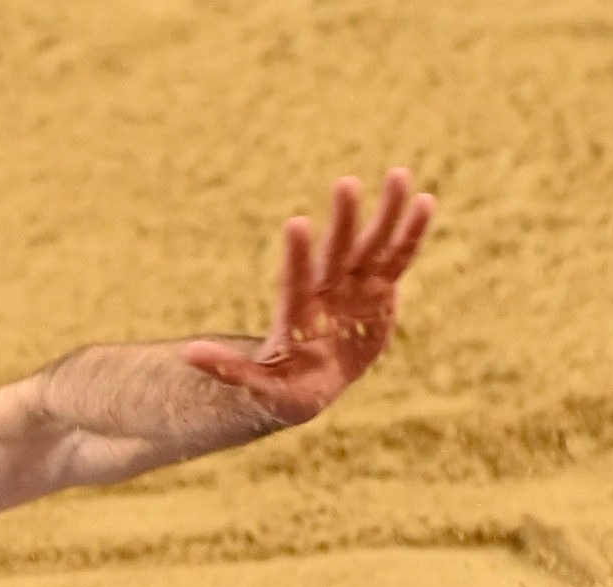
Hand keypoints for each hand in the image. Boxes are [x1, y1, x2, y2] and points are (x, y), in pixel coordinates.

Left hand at [183, 168, 435, 425]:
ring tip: (398, 175)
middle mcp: (327, 288)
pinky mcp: (381, 290)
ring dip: (386, 212)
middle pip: (337, 252)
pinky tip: (425, 202)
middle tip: (345, 184)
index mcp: (298, 309)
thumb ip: (230, 369)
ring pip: (372, 245)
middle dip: (343, 221)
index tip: (296, 224)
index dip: (297, 254)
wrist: (317, 381)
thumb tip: (186, 354)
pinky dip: (412, 233)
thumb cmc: (284, 385)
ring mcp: (355, 285)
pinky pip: (398, 258)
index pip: (296, 277)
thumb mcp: (260, 385)